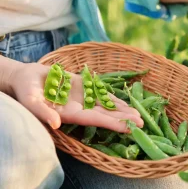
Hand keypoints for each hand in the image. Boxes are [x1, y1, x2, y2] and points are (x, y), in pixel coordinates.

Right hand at [9, 63, 142, 131]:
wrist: (27, 78)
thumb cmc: (26, 91)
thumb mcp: (31, 101)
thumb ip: (43, 112)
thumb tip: (56, 123)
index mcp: (70, 114)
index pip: (95, 121)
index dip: (112, 124)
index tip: (129, 129)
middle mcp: (81, 108)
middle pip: (106, 115)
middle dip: (124, 119)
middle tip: (142, 123)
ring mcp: (84, 98)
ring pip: (107, 105)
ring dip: (123, 110)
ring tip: (140, 115)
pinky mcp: (85, 87)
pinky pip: (103, 93)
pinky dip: (115, 98)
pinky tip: (127, 102)